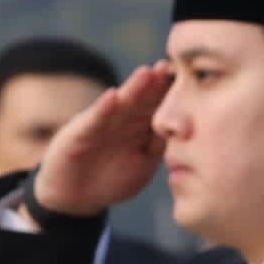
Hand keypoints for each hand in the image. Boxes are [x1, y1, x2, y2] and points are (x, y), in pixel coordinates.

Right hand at [31, 62, 170, 217]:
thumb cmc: (112, 179)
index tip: (189, 81)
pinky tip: (113, 96)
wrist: (74, 196)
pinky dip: (103, 109)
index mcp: (138, 127)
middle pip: (141, 99)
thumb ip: (159, 148)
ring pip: (120, 104)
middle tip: (168, 67)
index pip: (156, 107)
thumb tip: (185, 133)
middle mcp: (121, 120)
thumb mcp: (142, 165)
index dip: (170, 95)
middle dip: (155, 84)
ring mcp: (100, 124)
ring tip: (146, 73)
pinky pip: (94, 120)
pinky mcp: (80, 134)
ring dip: (133, 88)